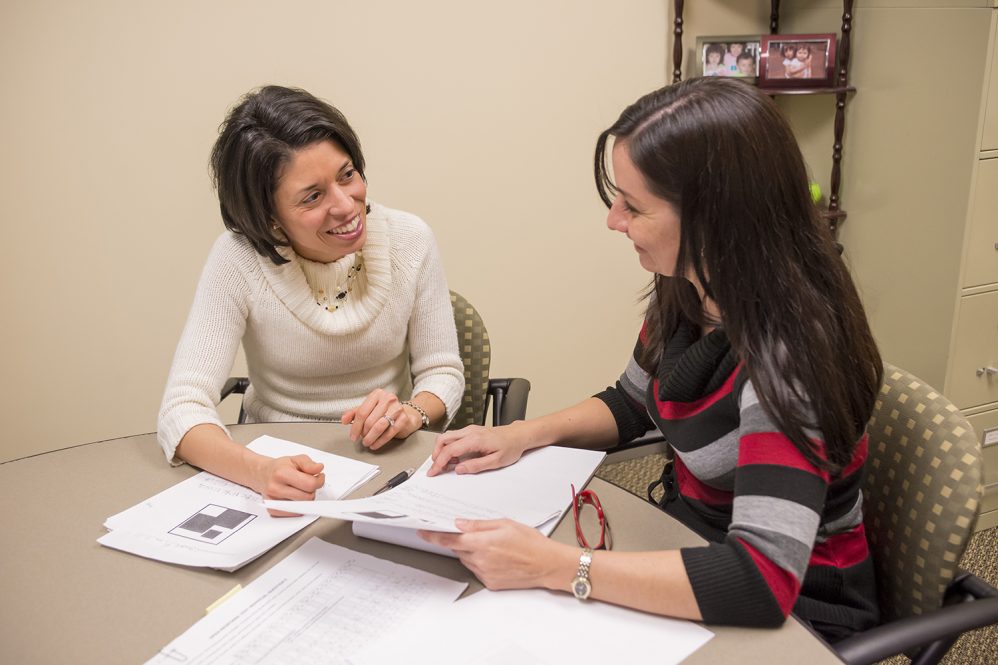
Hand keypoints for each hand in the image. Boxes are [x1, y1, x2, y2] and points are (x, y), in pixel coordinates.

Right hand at [257, 454, 325, 516]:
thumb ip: (309, 464)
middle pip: (307, 497)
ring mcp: (273, 500)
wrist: (262, 474)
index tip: (319, 477)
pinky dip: (297, 507)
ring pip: (302, 507)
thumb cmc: (280, 467)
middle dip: (312, 490)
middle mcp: (275, 488)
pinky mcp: (272, 510)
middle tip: (308, 483)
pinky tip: (295, 497)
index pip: (310, 484)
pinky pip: (293, 513)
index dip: (319, 481)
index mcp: (282, 473)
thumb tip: (319, 468)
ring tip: (300, 490)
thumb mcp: (296, 459)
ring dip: (305, 499)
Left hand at [342, 389, 418, 449]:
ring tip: (367, 442)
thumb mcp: (368, 409)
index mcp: (377, 394)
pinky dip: (380, 441)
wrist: (405, 415)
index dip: (355, 426)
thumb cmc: (385, 411)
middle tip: (362, 439)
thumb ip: (354, 413)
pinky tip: (375, 444)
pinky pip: (389, 432)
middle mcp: (388, 399)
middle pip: (370, 420)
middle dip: (363, 433)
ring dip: (371, 438)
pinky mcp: (404, 418)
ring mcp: (397, 408)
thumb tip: (344, 419)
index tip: (353, 436)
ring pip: (379, 426)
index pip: (362, 412)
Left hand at [419, 518, 571, 590]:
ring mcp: (485, 574)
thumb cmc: (531, 542)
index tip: (423, 532)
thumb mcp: (505, 524)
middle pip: (459, 549)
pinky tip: (498, 558)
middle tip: (479, 535)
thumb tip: (461, 523)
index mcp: (482, 543)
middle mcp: (480, 560)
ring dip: (472, 552)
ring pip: (468, 560)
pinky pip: (478, 570)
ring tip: (494, 546)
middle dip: (463, 541)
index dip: (434, 536)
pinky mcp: (490, 584)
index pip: (450, 540)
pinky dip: (481, 562)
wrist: (547, 565)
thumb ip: (480, 524)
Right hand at [427, 424, 528, 475]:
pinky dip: (449, 447)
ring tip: (447, 465)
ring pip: (447, 437)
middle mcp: (470, 432)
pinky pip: (454, 437)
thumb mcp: (496, 461)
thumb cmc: (510, 447)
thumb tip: (460, 469)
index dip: (439, 462)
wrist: (518, 435)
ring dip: (442, 450)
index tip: (434, 471)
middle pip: (443, 440)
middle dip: (436, 455)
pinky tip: (455, 458)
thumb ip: (476, 466)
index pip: (450, 450)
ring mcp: (470, 429)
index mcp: (475, 439)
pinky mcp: (471, 431)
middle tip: (436, 468)